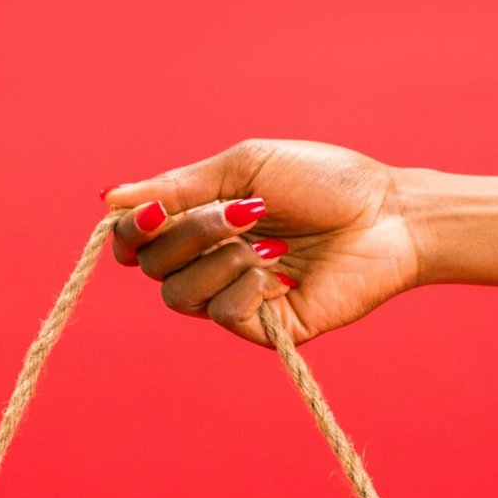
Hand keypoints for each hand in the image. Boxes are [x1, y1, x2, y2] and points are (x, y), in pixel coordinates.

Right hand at [103, 139, 420, 345]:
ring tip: (265, 241)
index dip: (129, 231)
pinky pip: (220, 314)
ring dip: (217, 259)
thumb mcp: (244, 169)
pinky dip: (244, 287)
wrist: (387, 214)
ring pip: (178, 295)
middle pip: (151, 266)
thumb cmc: (324, 182)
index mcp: (200, 221)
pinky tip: (280, 273)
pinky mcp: (263, 327)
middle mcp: (210, 262)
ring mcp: (234, 297)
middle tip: (238, 212)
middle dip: (187, 233)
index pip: (135, 240)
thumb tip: (109, 198)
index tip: (150, 211)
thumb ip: (178, 187)